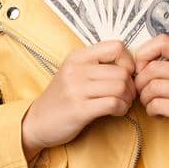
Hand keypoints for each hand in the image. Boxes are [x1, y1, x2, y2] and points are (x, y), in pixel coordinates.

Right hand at [21, 40, 136, 149]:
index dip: (128, 61)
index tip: (125, 74)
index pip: (116, 47)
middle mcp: (76, 69)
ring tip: (121, 103)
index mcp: (77, 57)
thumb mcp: (74, 72)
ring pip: (120, 87)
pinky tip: (116, 111)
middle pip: (122, 72)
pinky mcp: (79, 109)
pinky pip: (113, 103)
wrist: (38, 120)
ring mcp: (76, 89)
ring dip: (127, 99)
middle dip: (130, 86)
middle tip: (126, 95)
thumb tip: (130, 67)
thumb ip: (97, 65)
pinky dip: (121, 109)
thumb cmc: (61, 97)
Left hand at [133, 34, 168, 156]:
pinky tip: (157, 113)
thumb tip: (136, 59)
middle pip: (153, 68)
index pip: (163, 41)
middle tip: (143, 91)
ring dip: (145, 97)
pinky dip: (151, 110)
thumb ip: (167, 63)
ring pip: (153, 87)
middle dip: (140, 81)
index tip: (142, 67)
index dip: (144, 53)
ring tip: (151, 103)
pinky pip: (156, 105)